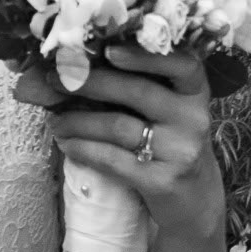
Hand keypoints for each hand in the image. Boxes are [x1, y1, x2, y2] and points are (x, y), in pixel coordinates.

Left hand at [15, 46, 224, 242]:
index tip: (108, 51)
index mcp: (195, 92)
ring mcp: (181, 151)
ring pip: (118, 126)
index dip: (144, 56)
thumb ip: (140, 87)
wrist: (195, 200)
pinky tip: (67, 144)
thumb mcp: (170, 112)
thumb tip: (78, 67)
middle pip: (137, 92)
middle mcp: (194, 118)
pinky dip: (83, 149)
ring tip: (56, 121)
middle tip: (55, 80)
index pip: (181, 64)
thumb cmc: (171, 144)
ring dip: (78, 121)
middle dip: (89, 83)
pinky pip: (113, 159)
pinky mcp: (162, 181)